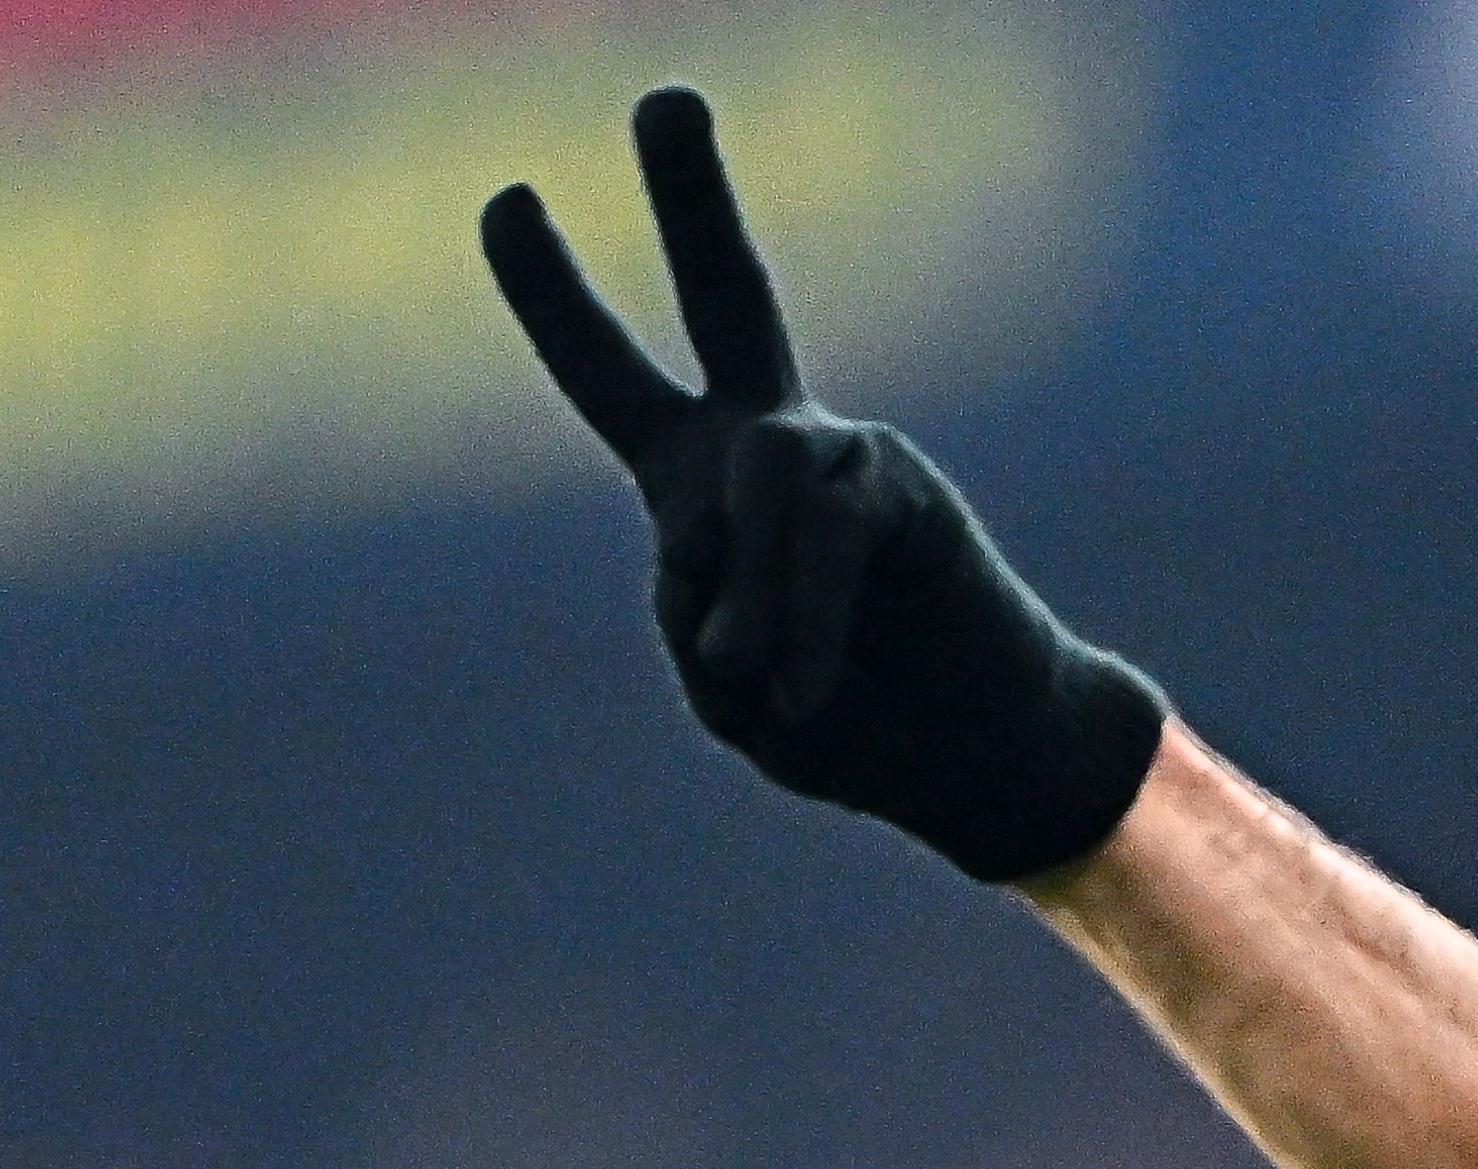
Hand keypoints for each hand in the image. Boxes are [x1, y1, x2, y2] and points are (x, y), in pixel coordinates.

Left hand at [480, 87, 1168, 883]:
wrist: (972, 756)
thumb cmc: (846, 722)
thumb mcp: (728, 692)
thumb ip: (695, 621)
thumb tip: (710, 551)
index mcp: (700, 484)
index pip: (613, 376)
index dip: (555, 296)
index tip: (506, 201)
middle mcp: (770, 443)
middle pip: (731, 295)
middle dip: (696, 200)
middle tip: (667, 102)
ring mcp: (843, 458)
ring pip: (760, 474)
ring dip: (754, 590)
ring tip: (754, 680)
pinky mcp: (904, 493)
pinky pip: (829, 533)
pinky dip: (808, 620)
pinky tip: (801, 690)